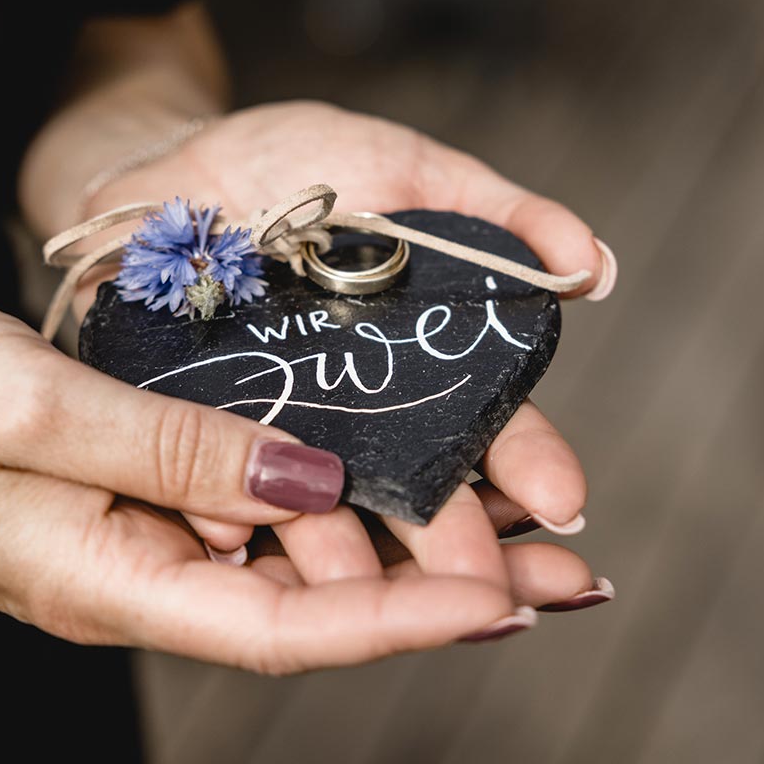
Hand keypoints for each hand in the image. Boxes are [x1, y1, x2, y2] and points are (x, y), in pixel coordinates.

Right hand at [0, 296, 594, 673]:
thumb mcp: (43, 414)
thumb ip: (185, 451)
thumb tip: (318, 481)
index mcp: (113, 584)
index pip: (288, 627)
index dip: (404, 618)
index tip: (510, 596)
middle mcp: (139, 578)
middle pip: (317, 601)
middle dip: (441, 586)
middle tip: (566, 564)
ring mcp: (136, 541)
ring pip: (297, 556)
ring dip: (403, 537)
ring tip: (516, 516)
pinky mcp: (130, 498)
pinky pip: (248, 509)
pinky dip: (331, 494)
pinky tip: (388, 468)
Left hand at [76, 100, 615, 624]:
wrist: (167, 170)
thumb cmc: (298, 164)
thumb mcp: (405, 169)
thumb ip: (496, 213)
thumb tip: (595, 266)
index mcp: (413, 364)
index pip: (486, 426)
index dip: (527, 463)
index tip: (565, 503)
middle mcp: (350, 414)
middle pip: (413, 490)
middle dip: (454, 541)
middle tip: (492, 590)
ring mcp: (273, 427)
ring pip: (316, 504)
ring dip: (345, 556)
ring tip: (372, 599)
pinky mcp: (191, 429)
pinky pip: (208, 475)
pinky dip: (221, 506)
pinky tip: (231, 533)